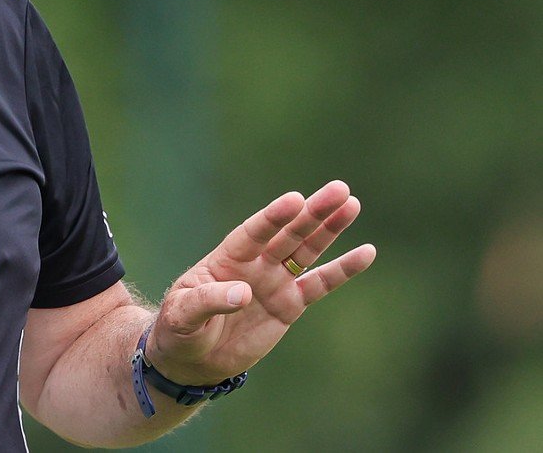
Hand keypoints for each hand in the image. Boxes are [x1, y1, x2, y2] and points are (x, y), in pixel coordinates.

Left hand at [144, 180, 376, 385]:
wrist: (192, 357)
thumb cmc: (180, 327)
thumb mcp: (183, 314)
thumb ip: (209, 301)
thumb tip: (243, 293)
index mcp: (227, 258)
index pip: (254, 232)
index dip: (274, 217)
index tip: (295, 199)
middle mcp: (255, 264)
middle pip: (288, 233)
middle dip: (312, 212)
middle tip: (339, 189)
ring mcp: (275, 281)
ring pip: (307, 250)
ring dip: (329, 229)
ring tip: (351, 204)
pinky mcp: (290, 304)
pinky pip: (320, 284)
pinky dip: (343, 269)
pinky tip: (367, 252)